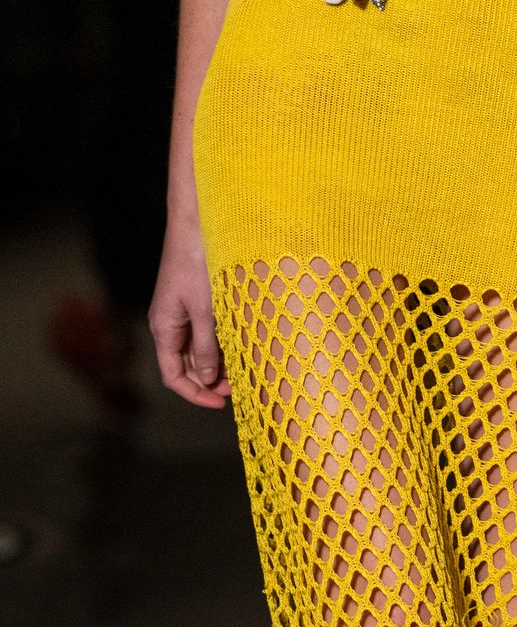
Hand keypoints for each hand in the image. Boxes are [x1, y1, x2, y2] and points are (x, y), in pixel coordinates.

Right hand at [148, 220, 231, 406]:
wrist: (196, 222)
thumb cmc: (197, 261)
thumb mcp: (206, 310)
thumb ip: (207, 347)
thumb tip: (208, 378)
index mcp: (164, 328)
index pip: (173, 376)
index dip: (196, 394)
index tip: (221, 404)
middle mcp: (169, 324)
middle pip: (186, 367)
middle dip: (210, 382)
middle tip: (239, 389)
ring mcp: (180, 314)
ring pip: (197, 352)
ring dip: (217, 366)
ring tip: (243, 372)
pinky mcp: (193, 303)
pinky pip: (204, 335)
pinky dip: (220, 347)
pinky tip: (239, 350)